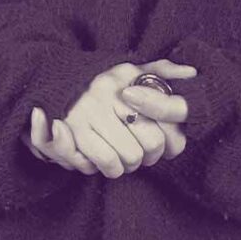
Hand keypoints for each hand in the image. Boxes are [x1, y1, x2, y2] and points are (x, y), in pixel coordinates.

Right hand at [21, 59, 196, 177]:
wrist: (47, 81)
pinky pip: (105, 163)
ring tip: (123, 157)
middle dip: (151, 157)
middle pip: (151, 143)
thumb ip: (161, 71)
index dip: (173, 139)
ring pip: (129, 157)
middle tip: (143, 155)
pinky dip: (110, 169)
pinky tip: (107, 161)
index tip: (167, 144)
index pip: (167, 116)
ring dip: (128, 165)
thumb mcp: (129, 70)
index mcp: (127, 75)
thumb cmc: (98, 82)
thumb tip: (192, 73)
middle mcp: (109, 90)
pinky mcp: (72, 130)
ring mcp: (89, 110)